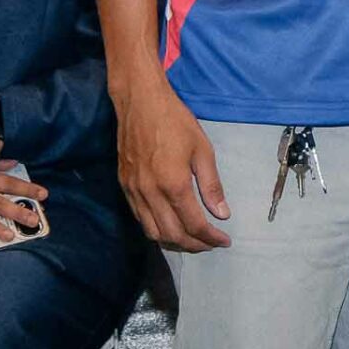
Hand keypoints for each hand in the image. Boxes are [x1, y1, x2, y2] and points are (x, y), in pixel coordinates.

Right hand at [113, 68, 229, 251]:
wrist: (139, 102)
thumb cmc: (175, 121)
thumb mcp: (203, 150)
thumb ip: (211, 185)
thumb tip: (222, 214)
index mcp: (173, 184)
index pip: (194, 224)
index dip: (211, 237)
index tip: (224, 241)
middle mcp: (150, 193)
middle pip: (172, 235)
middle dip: (194, 245)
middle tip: (211, 244)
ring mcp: (133, 191)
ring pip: (152, 231)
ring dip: (174, 242)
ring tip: (193, 240)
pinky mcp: (124, 186)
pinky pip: (140, 218)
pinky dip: (156, 229)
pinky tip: (170, 226)